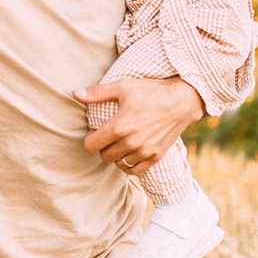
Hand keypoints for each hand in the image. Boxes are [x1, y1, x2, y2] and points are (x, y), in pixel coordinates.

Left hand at [74, 77, 205, 174]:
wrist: (182, 100)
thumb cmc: (151, 91)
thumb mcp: (123, 87)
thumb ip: (97, 93)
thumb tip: (75, 93)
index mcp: (119, 127)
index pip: (91, 145)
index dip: (89, 139)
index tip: (95, 132)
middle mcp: (131, 143)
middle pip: (103, 156)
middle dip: (102, 147)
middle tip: (108, 136)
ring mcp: (144, 151)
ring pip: (118, 164)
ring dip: (115, 155)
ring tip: (119, 143)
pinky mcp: (156, 156)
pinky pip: (135, 170)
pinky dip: (129, 165)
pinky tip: (129, 153)